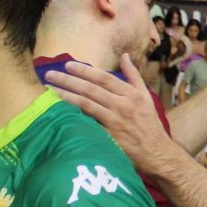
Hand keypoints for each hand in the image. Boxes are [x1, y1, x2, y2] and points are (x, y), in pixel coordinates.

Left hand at [46, 55, 177, 176]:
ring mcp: (114, 121)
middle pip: (91, 89)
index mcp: (131, 93)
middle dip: (69, 80)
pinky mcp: (108, 136)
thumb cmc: (149, 122)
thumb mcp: (145, 95)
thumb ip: (134, 75)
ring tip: (51, 89)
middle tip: (51, 74)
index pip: (103, 78)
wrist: (156, 150)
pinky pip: (88, 123)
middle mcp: (122, 105)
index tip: (68, 65)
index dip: (85, 70)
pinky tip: (60, 111)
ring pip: (86, 104)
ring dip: (67, 95)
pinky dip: (74, 116)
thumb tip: (125, 56)